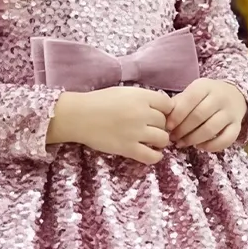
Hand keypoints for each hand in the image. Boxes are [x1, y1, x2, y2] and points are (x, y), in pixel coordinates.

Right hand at [48, 88, 173, 163]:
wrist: (79, 116)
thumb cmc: (98, 101)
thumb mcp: (124, 92)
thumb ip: (142, 98)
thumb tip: (159, 109)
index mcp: (141, 96)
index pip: (168, 104)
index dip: (165, 110)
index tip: (157, 114)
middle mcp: (142, 113)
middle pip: (164, 122)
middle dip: (160, 125)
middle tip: (150, 128)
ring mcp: (136, 132)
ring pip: (163, 139)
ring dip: (160, 141)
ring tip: (152, 141)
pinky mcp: (128, 148)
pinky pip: (151, 156)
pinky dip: (156, 156)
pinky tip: (152, 153)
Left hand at [166, 79, 247, 152]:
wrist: (234, 94)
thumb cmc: (205, 96)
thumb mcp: (192, 93)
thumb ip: (178, 104)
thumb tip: (162, 119)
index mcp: (204, 87)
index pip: (190, 100)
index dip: (177, 115)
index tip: (167, 126)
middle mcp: (219, 98)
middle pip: (199, 116)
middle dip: (183, 130)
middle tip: (172, 138)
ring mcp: (230, 112)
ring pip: (211, 129)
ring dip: (193, 139)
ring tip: (182, 143)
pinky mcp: (237, 125)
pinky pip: (226, 139)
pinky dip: (212, 146)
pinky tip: (200, 147)